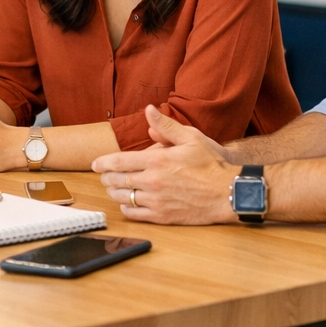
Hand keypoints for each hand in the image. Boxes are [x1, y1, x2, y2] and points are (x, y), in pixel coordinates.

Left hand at [94, 107, 238, 223]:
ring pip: (122, 198)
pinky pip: (134, 214)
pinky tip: (127, 203)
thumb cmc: (213, 164)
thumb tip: (149, 110)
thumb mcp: (191, 137)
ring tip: (114, 188)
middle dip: (106, 177)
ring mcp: (156, 200)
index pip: (118, 162)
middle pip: (116, 181)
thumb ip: (166, 125)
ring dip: (113, 192)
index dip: (102, 163)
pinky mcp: (162, 216)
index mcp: (157, 160)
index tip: (95, 164)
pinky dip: (125, 208)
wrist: (230, 193)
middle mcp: (153, 181)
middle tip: (105, 176)